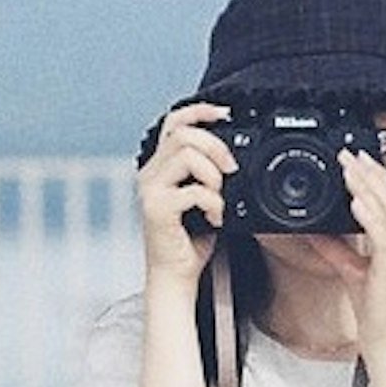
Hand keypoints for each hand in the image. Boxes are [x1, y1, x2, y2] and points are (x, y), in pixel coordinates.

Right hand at [136, 102, 230, 288]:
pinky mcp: (157, 210)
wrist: (175, 277)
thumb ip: (211, 173)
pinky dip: (214, 203)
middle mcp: (150, 173)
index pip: (174, 122)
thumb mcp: (205, 198)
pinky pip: (193, 190)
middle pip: (183, 133)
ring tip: (221, 197)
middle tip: (232, 171)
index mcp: (161, 166)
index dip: (200, 110)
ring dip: (214, 174)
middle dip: (216, 146)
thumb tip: (235, 156)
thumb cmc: (191, 240)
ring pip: (186, 154)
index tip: (227, 113)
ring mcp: (150, 190)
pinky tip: (217, 218)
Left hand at [336, 130, 385, 339]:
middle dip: (368, 172)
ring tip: (348, 166)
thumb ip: (337, 251)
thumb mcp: (353, 275)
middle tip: (348, 153)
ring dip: (366, 185)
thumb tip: (316, 232)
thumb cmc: (378, 317)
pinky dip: (368, 214)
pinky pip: (382, 234)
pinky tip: (354, 199)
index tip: (356, 160)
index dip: (375, 177)